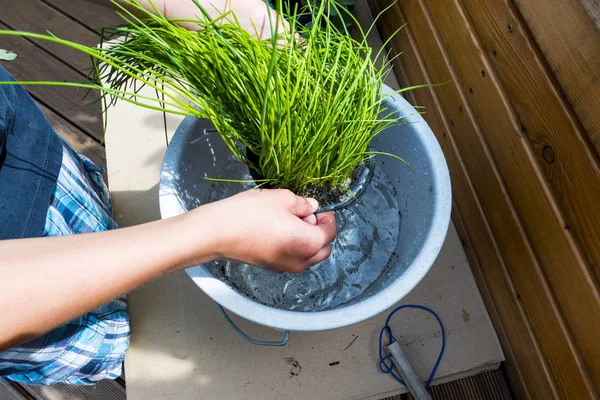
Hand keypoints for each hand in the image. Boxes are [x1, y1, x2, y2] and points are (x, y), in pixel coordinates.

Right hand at [194, 189, 336, 271]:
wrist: (218, 233)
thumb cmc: (250, 214)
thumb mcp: (282, 198)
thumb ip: (303, 204)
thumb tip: (312, 207)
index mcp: (308, 243)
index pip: (330, 232)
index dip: (328, 218)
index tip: (320, 208)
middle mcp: (301, 260)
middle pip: (323, 249)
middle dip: (320, 232)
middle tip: (306, 214)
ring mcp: (286, 267)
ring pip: (309, 256)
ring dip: (308, 240)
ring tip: (291, 221)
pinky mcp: (272, 267)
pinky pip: (294, 259)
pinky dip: (295, 247)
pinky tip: (280, 230)